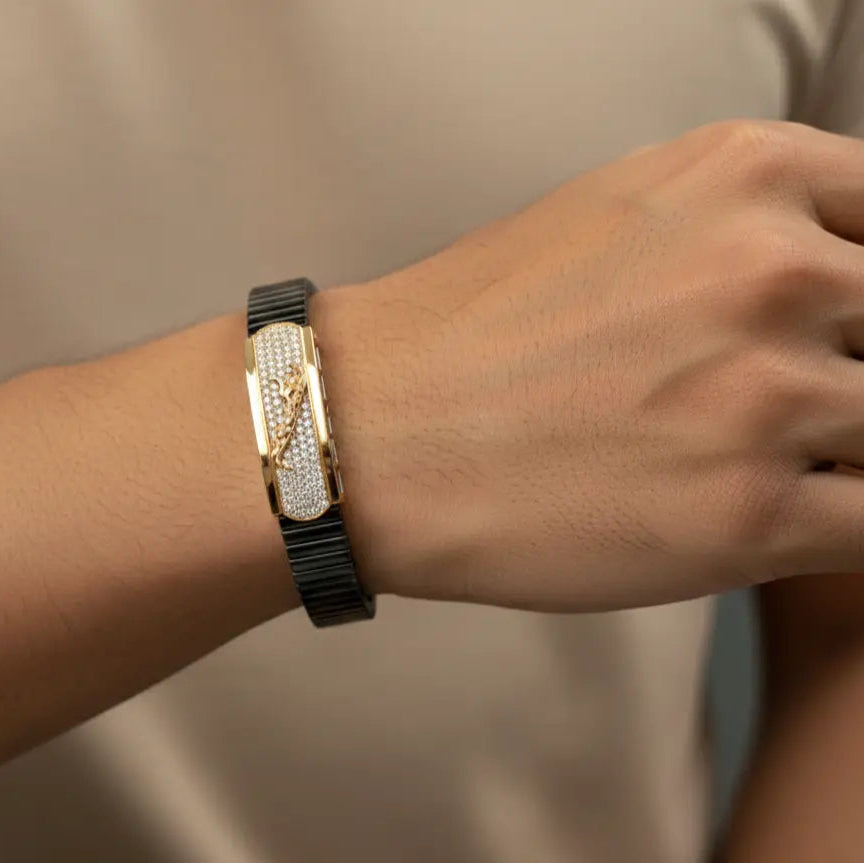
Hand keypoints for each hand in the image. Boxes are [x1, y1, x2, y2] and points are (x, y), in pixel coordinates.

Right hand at [314, 120, 863, 610]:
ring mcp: (767, 396)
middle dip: (848, 373)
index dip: (863, 295)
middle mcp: (774, 270)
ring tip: (757, 466)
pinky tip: (765, 522)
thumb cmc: (476, 332)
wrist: (380, 433)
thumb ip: (740, 225)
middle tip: (781, 408)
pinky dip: (837, 527)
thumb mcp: (618, 215)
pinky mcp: (750, 517)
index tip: (833, 335)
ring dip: (841, 455)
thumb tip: (825, 269)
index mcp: (746, 175)